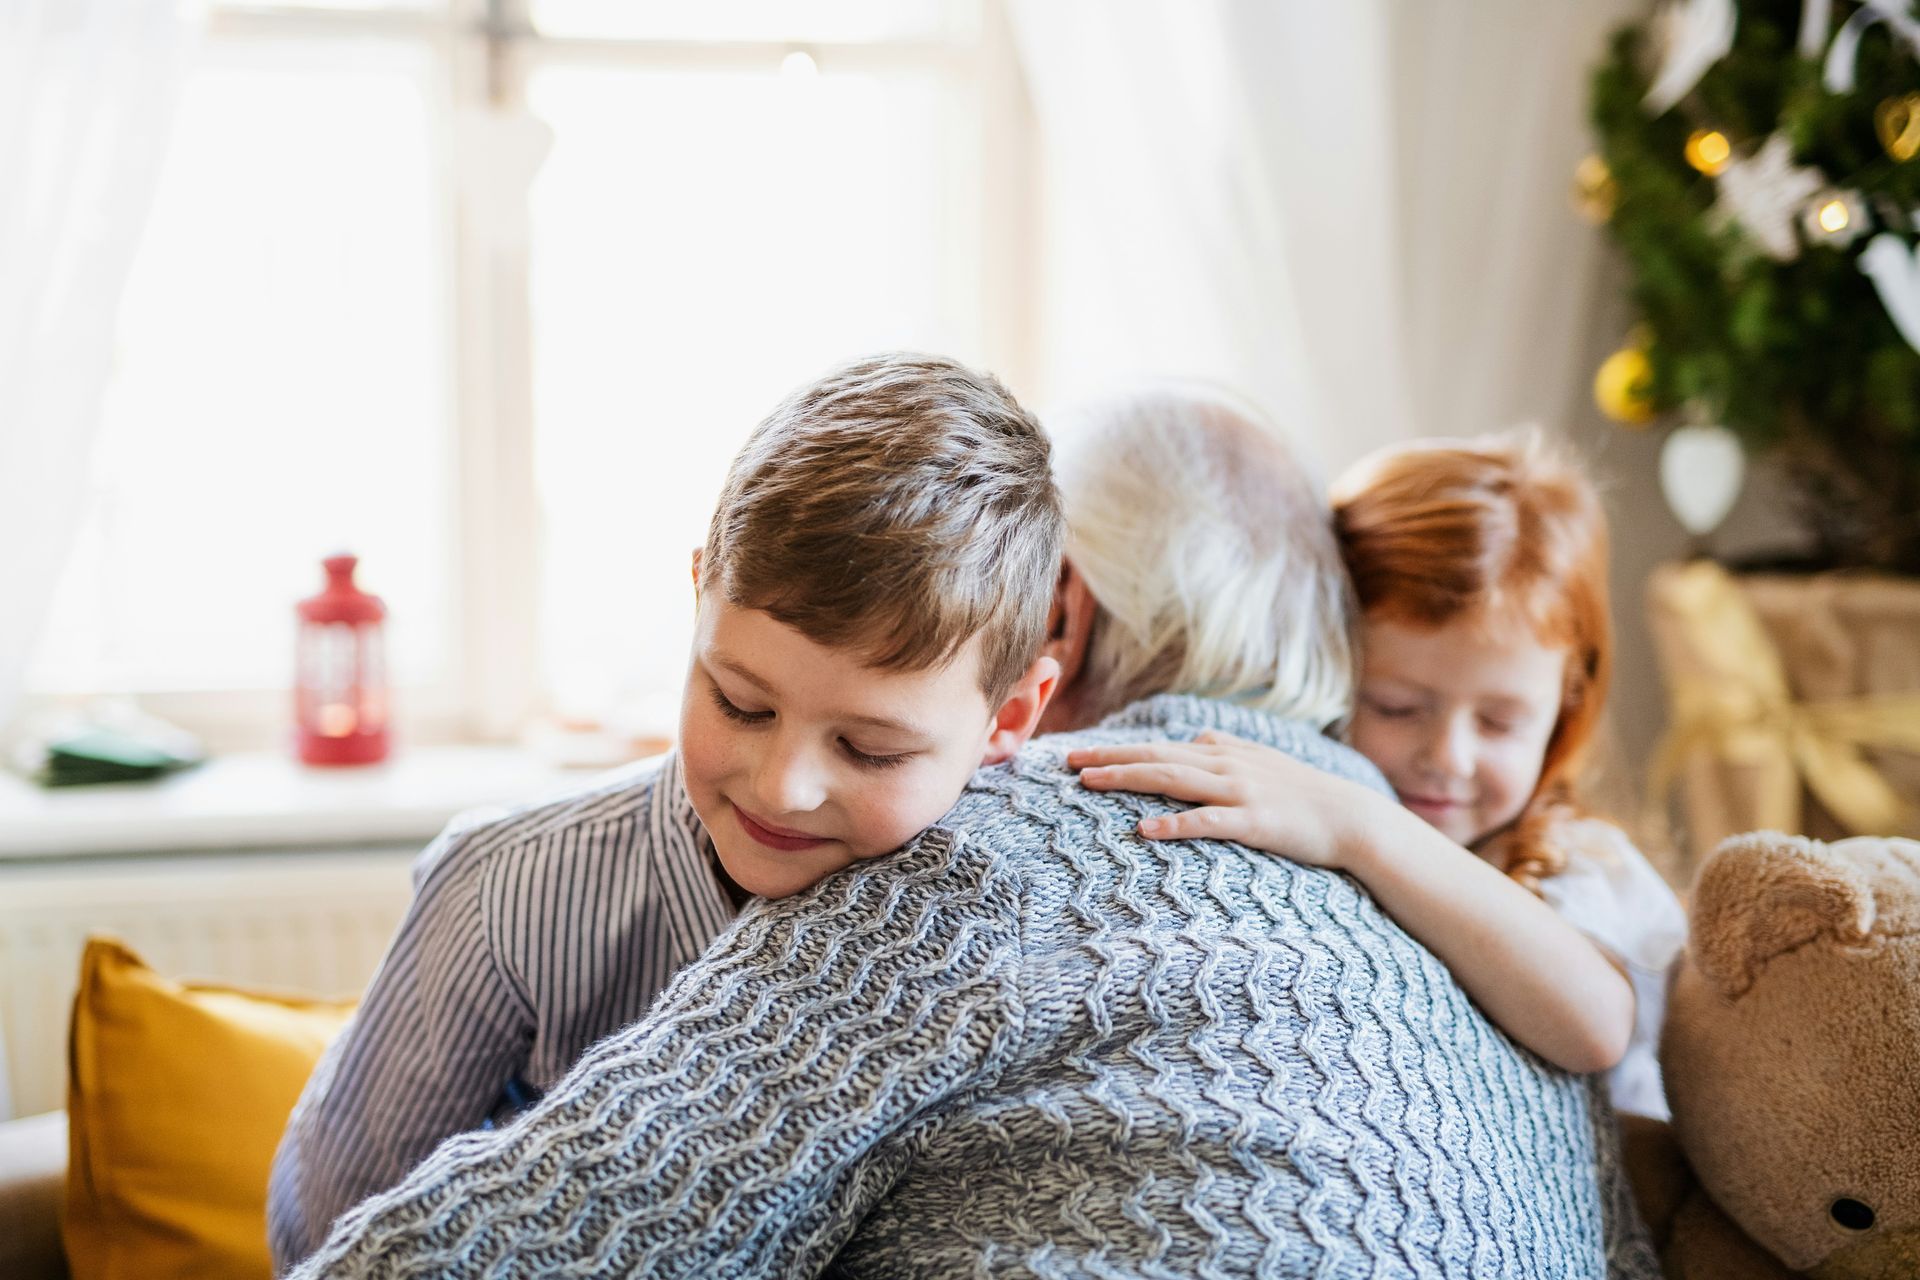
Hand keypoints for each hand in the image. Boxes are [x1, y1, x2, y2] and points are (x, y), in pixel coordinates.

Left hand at [1067, 730, 1374, 870]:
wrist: (1351, 817)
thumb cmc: (1303, 792)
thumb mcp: (1262, 760)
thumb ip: (1227, 746)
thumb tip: (1198, 736)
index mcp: (1222, 754)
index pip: (1157, 747)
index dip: (1116, 749)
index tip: (1077, 753)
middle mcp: (1224, 766)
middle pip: (1155, 758)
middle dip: (1108, 759)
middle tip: (1066, 762)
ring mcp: (1239, 793)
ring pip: (1173, 781)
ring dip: (1128, 780)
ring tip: (1090, 785)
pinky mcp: (1254, 823)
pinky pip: (1208, 822)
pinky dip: (1175, 823)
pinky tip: (1146, 829)